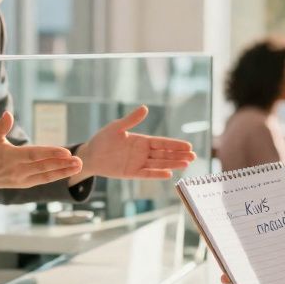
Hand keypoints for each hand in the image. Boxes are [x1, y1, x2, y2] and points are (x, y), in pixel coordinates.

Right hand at [0, 111, 82, 188]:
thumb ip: (0, 126)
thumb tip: (8, 113)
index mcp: (10, 157)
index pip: (34, 155)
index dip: (50, 154)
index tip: (66, 152)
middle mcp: (18, 170)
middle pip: (44, 167)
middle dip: (62, 164)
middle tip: (79, 159)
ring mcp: (23, 179)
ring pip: (46, 175)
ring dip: (64, 171)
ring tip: (79, 166)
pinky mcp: (26, 184)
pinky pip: (44, 179)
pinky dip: (58, 175)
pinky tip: (70, 170)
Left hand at [75, 106, 195, 182]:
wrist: (90, 155)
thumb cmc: (103, 139)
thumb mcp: (117, 127)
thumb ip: (131, 120)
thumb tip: (145, 108)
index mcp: (142, 140)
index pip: (162, 143)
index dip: (175, 144)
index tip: (188, 146)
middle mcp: (143, 153)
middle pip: (165, 154)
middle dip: (179, 155)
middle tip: (194, 156)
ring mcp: (138, 163)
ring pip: (159, 164)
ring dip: (173, 164)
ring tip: (187, 164)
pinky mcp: (131, 173)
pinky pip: (147, 173)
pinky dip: (157, 174)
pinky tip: (169, 174)